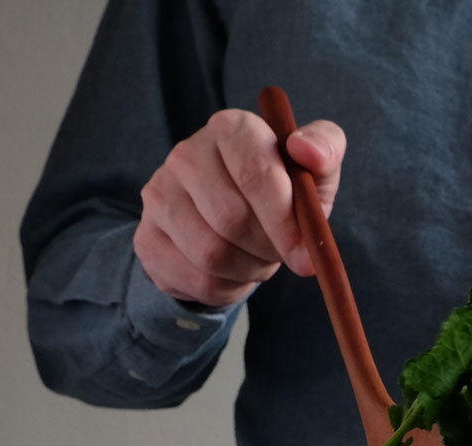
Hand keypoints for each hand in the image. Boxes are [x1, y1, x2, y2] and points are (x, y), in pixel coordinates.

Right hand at [134, 109, 345, 307]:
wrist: (233, 225)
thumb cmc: (281, 195)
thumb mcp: (312, 173)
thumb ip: (324, 152)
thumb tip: (307, 151)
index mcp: (231, 129)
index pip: (255, 174)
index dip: (284, 223)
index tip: (306, 257)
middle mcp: (187, 154)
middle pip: (232, 219)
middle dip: (268, 250)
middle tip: (280, 254)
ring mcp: (159, 194)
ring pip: (212, 254)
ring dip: (249, 271)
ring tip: (258, 259)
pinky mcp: (147, 238)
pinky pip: (196, 280)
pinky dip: (227, 289)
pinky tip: (234, 273)